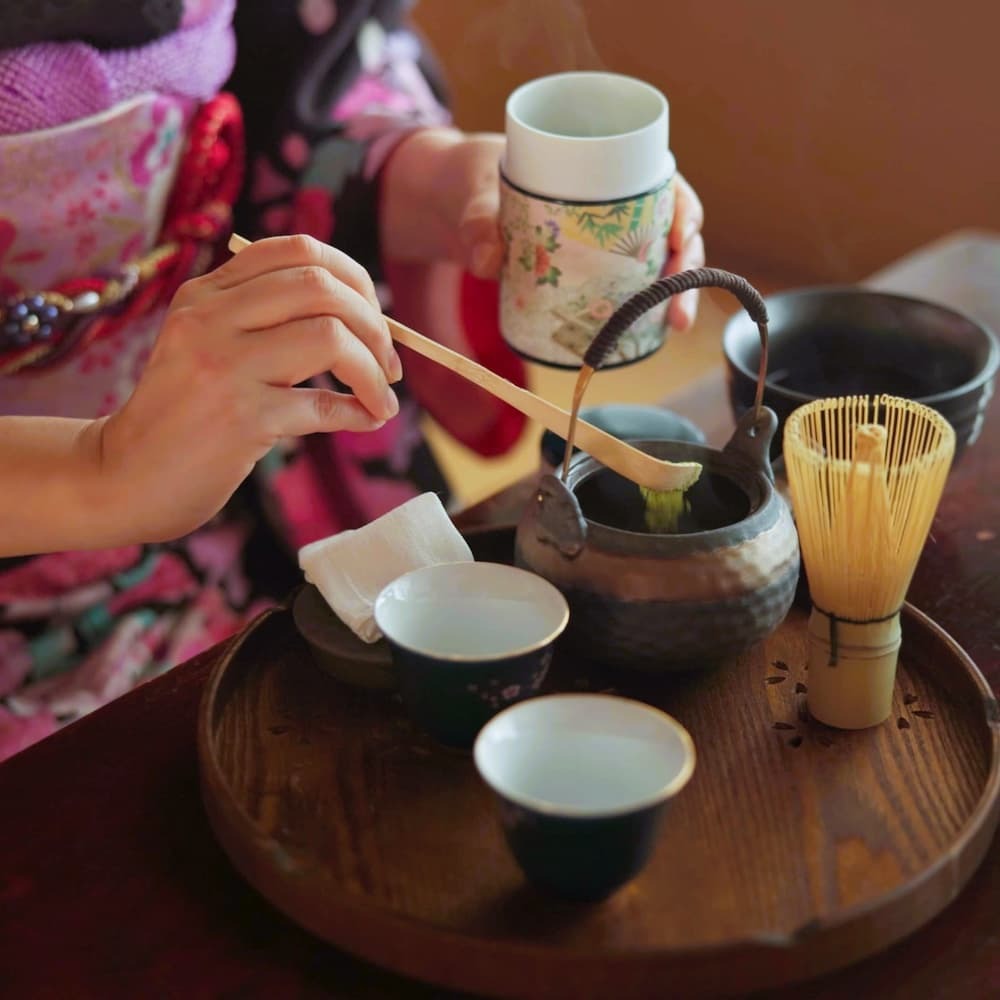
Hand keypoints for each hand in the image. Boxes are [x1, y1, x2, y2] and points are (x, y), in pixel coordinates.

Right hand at [98, 235, 401, 542]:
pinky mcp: (240, 418)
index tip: (375, 316)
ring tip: (382, 398)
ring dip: (374, 371)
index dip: (354, 279)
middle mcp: (210, 318)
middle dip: (375, 324)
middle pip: (321, 286)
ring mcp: (223, 366)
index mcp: (206, 294)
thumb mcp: (209, 348)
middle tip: (390, 364)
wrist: (125, 477)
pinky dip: (358, 412)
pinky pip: (322, 404)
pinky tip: (367, 419)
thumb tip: (365, 322)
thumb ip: (267, 324)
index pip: (297, 251)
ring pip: (329, 336)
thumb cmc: (185, 416)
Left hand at [381, 129, 705, 327]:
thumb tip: (488, 261)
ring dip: (673, 297)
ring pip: (655, 265)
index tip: (680, 234)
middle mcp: (614, 206)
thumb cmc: (474, 183)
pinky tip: (651, 334)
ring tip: (674, 327)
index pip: (662, 184)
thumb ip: (477, 225)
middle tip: (679, 309)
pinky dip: (642, 311)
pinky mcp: (588, 272)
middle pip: (670, 232)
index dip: (684, 209)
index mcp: (602, 168)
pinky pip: (626, 289)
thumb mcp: (475, 195)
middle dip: (685, 270)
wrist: (454, 205)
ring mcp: (604, 242)